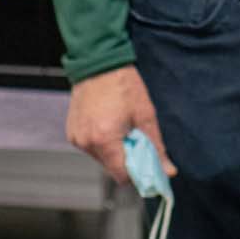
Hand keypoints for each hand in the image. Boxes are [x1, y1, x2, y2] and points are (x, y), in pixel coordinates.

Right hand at [66, 66, 171, 186]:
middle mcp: (87, 143)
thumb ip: (156, 147)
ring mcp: (77, 138)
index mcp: (105, 140)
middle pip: (111, 169)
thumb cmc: (122, 85)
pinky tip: (108, 124)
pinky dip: (102, 142)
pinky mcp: (72, 133)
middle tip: (134, 138)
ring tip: (120, 127)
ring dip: (114, 151)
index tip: (147, 164)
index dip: (138, 173)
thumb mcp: (145, 115)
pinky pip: (91, 148)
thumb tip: (167, 170)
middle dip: (126, 159)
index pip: (122, 176)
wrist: (98, 62)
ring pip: (101, 159)